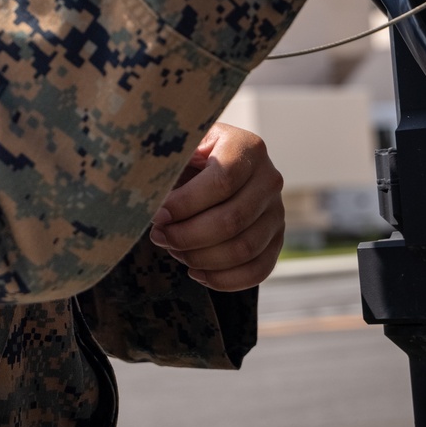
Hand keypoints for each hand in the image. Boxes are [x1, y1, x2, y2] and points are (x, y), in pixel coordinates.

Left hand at [149, 122, 284, 290]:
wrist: (214, 164)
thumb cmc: (189, 157)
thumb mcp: (181, 148)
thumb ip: (168, 166)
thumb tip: (148, 199)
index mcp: (247, 147)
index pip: (221, 182)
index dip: (185, 204)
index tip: (157, 215)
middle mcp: (269, 179)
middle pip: (232, 220)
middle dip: (187, 235)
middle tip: (160, 236)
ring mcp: (277, 211)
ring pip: (243, 249)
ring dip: (201, 258)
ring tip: (174, 250)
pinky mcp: (276, 239)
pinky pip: (257, 270)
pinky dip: (224, 279)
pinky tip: (196, 271)